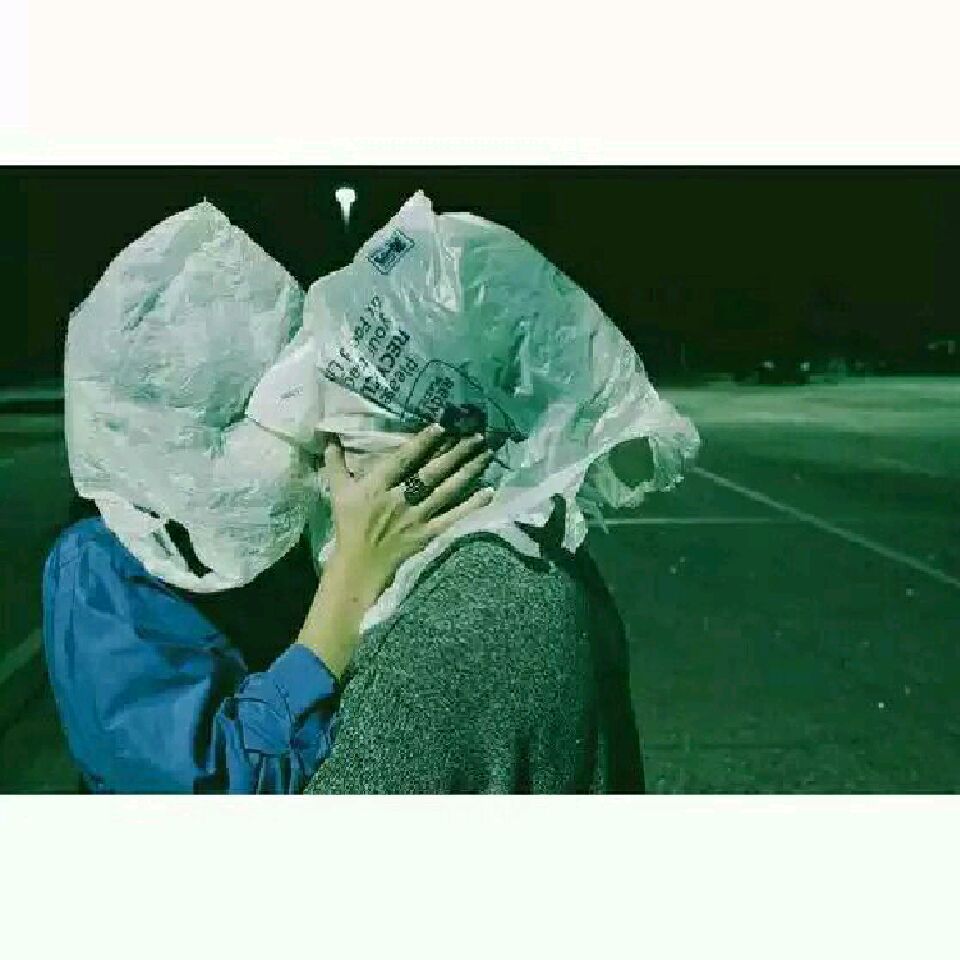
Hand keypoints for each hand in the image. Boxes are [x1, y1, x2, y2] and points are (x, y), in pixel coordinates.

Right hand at [324, 422, 494, 598]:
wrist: (359, 566)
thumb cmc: (349, 526)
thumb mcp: (338, 492)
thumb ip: (336, 464)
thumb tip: (330, 438)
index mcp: (377, 486)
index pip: (403, 460)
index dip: (423, 442)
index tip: (442, 426)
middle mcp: (399, 499)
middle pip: (432, 472)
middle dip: (456, 452)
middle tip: (477, 435)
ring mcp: (416, 517)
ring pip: (446, 490)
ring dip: (468, 471)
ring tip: (486, 454)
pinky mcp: (428, 534)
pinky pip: (453, 517)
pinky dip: (471, 505)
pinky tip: (489, 492)